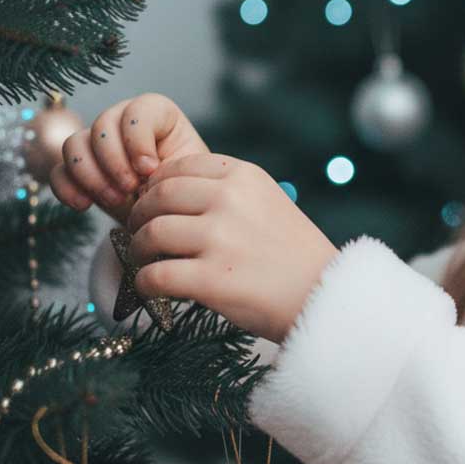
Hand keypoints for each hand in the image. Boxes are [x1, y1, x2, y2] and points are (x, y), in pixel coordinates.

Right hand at [49, 93, 209, 226]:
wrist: (171, 215)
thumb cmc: (185, 190)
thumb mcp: (188, 175)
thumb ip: (171, 166)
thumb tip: (144, 172)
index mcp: (158, 115)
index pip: (138, 110)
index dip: (138, 139)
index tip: (150, 169)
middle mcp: (123, 122)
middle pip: (102, 125)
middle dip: (114, 161)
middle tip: (130, 189)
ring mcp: (97, 144)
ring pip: (74, 144)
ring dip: (91, 176)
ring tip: (115, 200)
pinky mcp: (79, 170)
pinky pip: (58, 171)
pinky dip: (67, 188)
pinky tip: (84, 205)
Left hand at [124, 152, 339, 343]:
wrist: (325, 295)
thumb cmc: (295, 254)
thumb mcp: (269, 202)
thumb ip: (228, 192)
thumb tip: (167, 194)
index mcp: (245, 176)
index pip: (179, 167)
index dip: (157, 186)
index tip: (154, 204)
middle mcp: (230, 200)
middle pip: (158, 197)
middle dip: (140, 216)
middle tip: (139, 233)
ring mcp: (220, 239)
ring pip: (151, 234)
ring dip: (139, 250)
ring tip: (147, 261)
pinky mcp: (211, 279)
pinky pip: (154, 276)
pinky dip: (145, 283)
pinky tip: (152, 288)